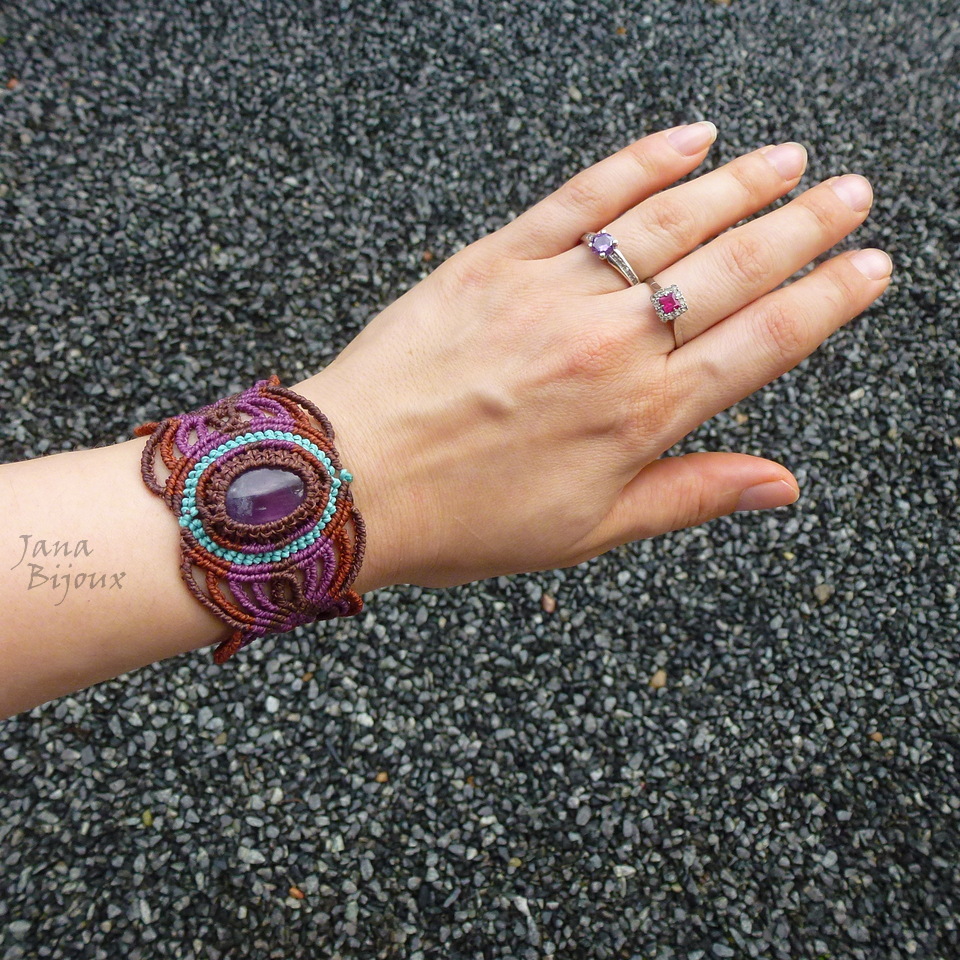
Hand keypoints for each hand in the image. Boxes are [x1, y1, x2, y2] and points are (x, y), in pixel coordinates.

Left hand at [294, 122, 890, 592]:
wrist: (349, 480)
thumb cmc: (463, 519)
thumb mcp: (588, 532)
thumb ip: (691, 495)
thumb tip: (783, 485)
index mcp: (640, 417)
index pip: (762, 343)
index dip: (826, 301)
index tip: (868, 268)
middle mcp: (611, 345)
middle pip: (732, 270)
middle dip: (802, 229)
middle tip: (851, 197)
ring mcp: (554, 292)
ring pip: (670, 223)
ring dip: (741, 185)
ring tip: (790, 161)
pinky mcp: (497, 258)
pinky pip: (584, 197)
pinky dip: (642, 162)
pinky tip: (690, 139)